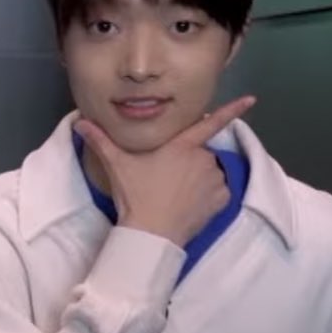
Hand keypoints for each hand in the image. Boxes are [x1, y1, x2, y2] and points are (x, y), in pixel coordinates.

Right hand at [74, 96, 253, 247]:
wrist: (152, 233)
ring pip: (209, 172)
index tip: (251, 99)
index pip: (211, 122)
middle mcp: (204, 158)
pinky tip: (189, 204)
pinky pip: (217, 191)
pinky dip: (207, 195)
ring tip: (175, 194)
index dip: (232, 110)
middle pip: (200, 153)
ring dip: (198, 178)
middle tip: (166, 178)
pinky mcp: (221, 200)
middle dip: (187, 161)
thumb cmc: (136, 195)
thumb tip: (80, 122)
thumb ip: (101, 141)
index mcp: (182, 145)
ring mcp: (215, 180)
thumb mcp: (117, 166)